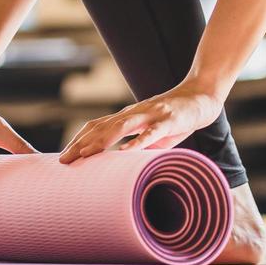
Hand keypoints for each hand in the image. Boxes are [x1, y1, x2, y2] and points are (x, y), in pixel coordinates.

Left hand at [58, 80, 224, 163]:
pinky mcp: (168, 120)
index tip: (64, 156)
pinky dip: (137, 142)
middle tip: (64, 160)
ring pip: (121, 126)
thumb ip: (138, 147)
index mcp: (128, 117)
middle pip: (102, 126)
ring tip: (85, 155)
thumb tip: (123, 166)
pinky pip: (151, 132)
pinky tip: (125, 152)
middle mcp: (134, 113)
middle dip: (81, 143)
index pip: (97, 126)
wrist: (201, 97)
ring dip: (101, 141)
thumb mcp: (153, 135)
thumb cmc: (176, 120)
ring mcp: (151, 115)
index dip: (79, 140)